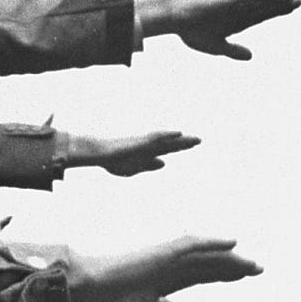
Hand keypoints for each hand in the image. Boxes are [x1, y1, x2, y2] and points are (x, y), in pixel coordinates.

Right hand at [57, 128, 200, 175]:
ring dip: (180, 140)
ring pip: (166, 140)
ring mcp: (145, 142)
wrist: (100, 154)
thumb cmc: (114, 160)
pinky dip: (167, 135)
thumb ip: (149, 165)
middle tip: (200, 140)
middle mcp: (149, 146)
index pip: (168, 149)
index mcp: (148, 152)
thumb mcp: (135, 167)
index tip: (193, 144)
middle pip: (170, 144)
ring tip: (194, 139)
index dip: (181, 146)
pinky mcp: (140, 141)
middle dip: (185, 143)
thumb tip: (163, 163)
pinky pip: (156, 137)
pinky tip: (178, 133)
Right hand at [66, 236, 261, 301]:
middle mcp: (170, 264)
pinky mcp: (162, 252)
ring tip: (253, 264)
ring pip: (206, 255)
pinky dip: (212, 242)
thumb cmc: (110, 298)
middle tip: (258, 268)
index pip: (203, 274)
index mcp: (166, 277)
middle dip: (234, 266)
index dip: (224, 274)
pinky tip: (232, 243)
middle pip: (209, 263)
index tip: (244, 277)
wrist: (90, 286)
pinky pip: (192, 244)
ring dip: (231, 259)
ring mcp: (167, 256)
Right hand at [141, 0, 299, 59]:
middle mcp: (238, 10)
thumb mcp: (218, 46)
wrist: (177, 20)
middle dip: (282, 4)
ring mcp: (233, 3)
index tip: (291, 9)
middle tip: (299, 1)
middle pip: (264, 6)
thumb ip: (235, 50)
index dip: (276, 11)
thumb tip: (251, 56)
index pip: (261, 14)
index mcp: (236, 20)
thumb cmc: (193, 31)